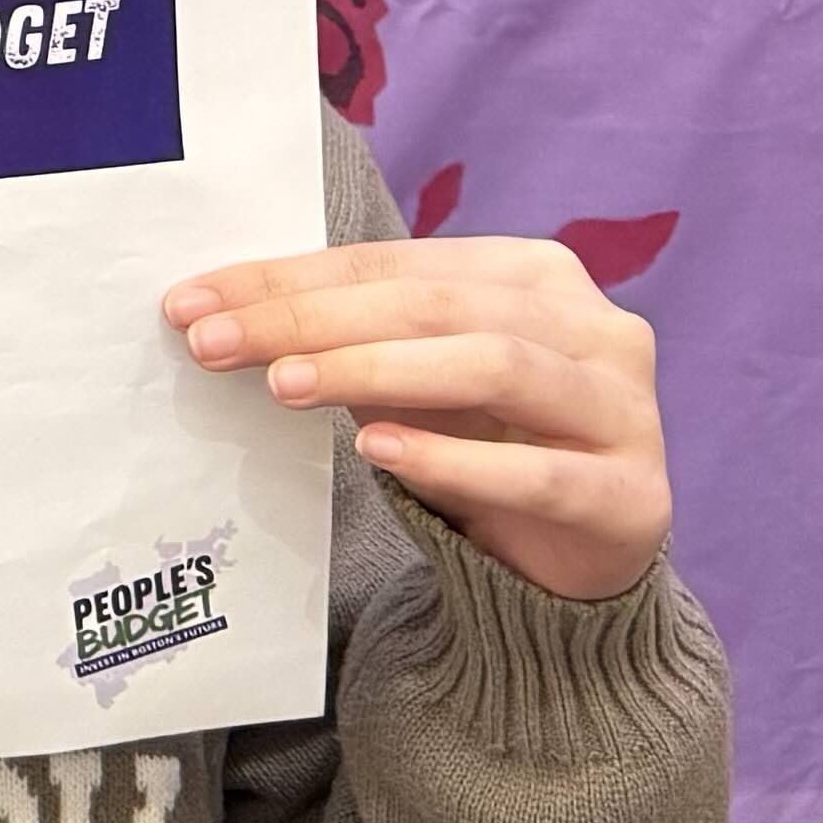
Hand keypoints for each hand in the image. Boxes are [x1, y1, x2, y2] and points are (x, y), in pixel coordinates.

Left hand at [167, 237, 670, 604]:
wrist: (583, 557)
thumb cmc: (488, 443)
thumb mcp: (418, 380)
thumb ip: (351, 339)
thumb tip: (223, 315)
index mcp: (537, 276)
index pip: (398, 265)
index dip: (291, 279)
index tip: (192, 303)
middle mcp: (595, 328)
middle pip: (439, 306)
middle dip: (314, 319)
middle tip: (216, 342)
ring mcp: (624, 410)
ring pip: (494, 366)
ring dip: (376, 371)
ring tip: (283, 385)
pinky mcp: (631, 497)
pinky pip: (536, 472)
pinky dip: (452, 458)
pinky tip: (377, 451)